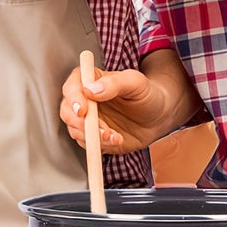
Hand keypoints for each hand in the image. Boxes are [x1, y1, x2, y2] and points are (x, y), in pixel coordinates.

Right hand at [60, 48, 200, 153]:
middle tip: (101, 129)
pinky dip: (100, 146)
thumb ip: (115, 83)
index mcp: (92, 80)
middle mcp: (85, 100)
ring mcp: (88, 120)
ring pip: (76, 130)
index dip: (74, 98)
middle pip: (68, 111)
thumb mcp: (136, 82)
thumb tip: (92, 90)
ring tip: (114, 136)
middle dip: (81, 123)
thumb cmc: (147, 94)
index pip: (73, 85)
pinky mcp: (93, 137)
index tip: (83, 110)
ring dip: (93, 137)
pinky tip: (117, 140)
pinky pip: (89, 144)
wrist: (159, 117)